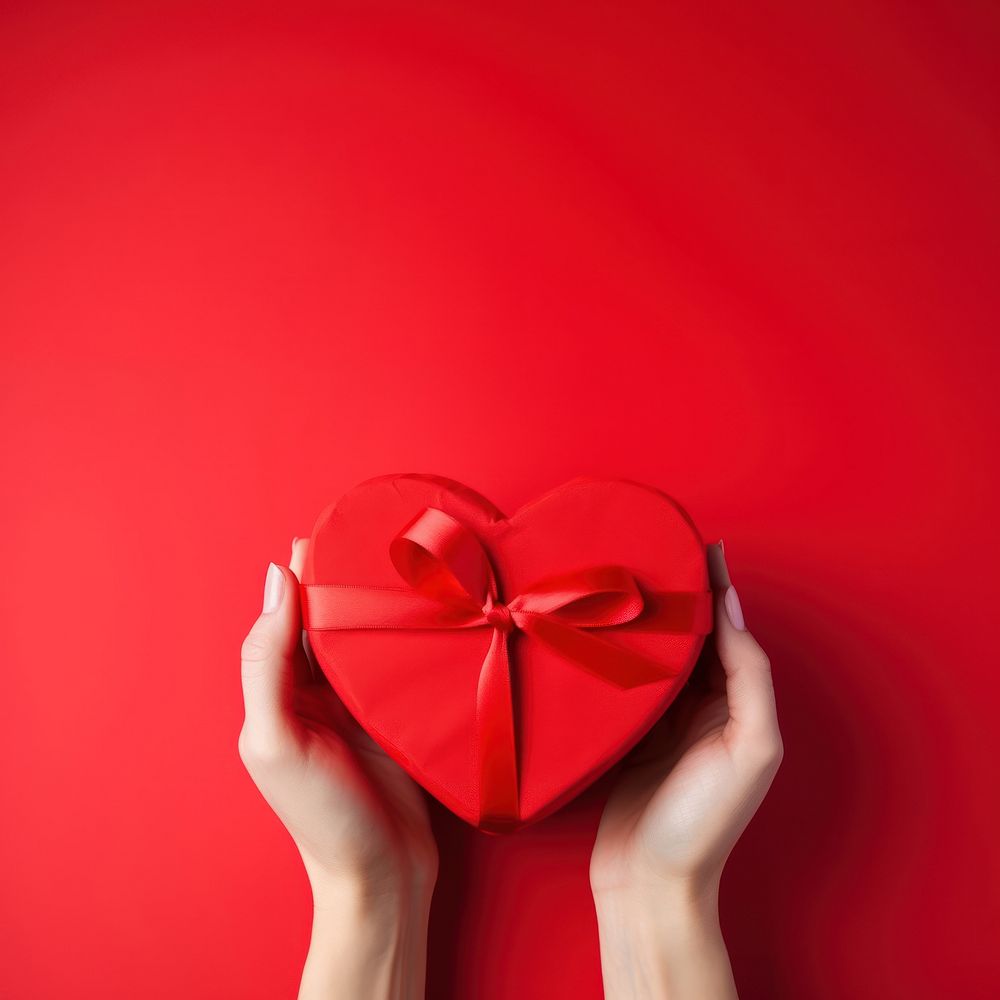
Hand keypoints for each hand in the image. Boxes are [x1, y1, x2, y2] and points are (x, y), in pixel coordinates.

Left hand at [239, 539, 436, 999]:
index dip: (305, 572)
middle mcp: (320, 688)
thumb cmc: (323, 815)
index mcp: (281, 688)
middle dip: (347, 576)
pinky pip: (401, 659)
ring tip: (404, 557)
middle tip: (375, 531)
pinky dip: (409, 632)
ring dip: (381, 599)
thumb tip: (274, 579)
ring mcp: (363, 699)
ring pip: (368, 633)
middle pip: (331, 616)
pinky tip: (429, 607)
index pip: (288, 613)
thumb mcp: (276, 739)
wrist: (384, 873)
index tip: (332, 528)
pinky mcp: (402, 710)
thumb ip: (266, 661)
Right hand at [590, 541, 782, 998]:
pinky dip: (621, 655)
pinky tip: (602, 632)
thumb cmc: (703, 821)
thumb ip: (748, 677)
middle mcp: (703, 708)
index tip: (698, 544)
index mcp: (737, 705)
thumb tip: (732, 609)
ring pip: (658, 657)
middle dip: (678, 596)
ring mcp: (662, 722)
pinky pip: (626, 683)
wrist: (648, 882)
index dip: (715, 588)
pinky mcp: (627, 735)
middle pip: (692, 639)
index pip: (727, 631)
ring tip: (626, 579)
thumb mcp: (748, 746)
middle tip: (654, 551)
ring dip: (646, 621)